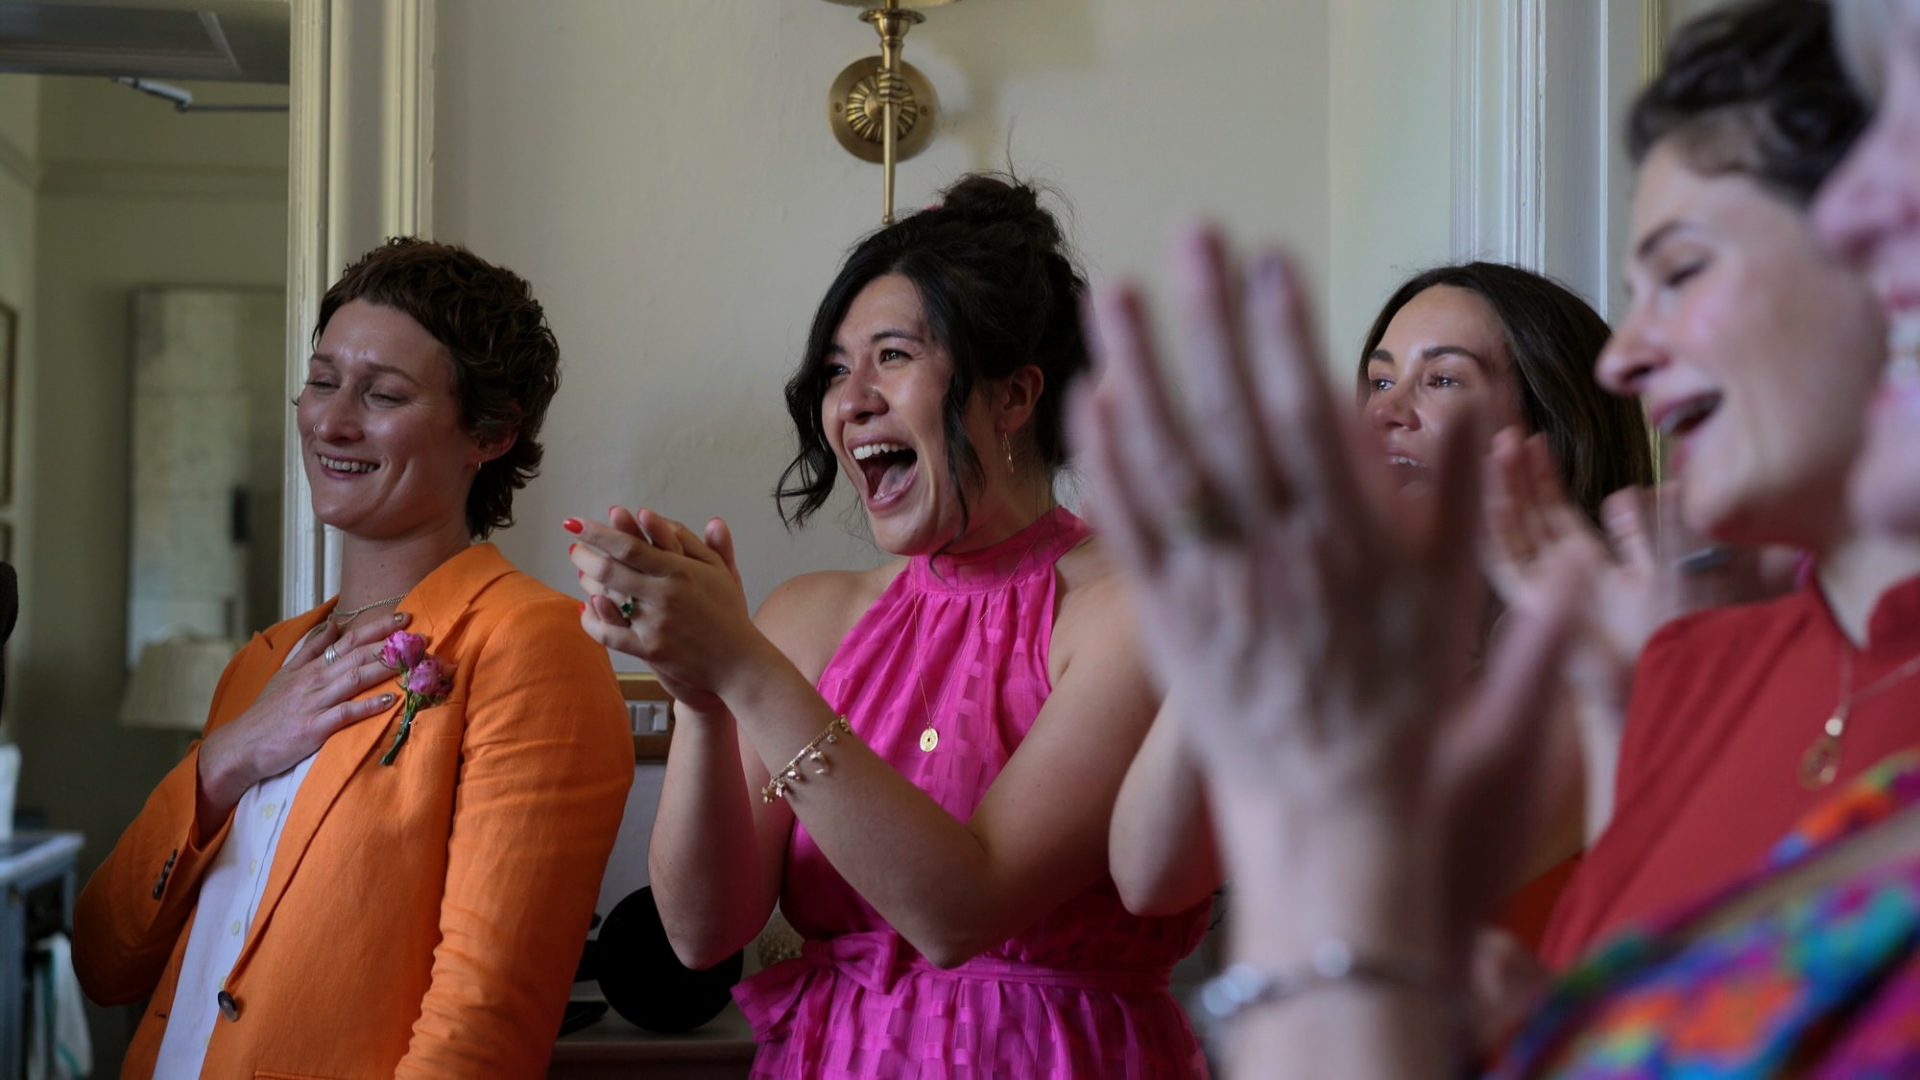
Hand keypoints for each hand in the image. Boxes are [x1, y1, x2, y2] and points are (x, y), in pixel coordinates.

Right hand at [198, 613, 407, 815]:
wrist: (241, 745)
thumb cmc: (267, 712)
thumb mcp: (285, 673)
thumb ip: (311, 648)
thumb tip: (333, 622)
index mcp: (310, 667)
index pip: (348, 640)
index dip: (377, 628)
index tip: (405, 618)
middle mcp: (314, 680)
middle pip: (357, 656)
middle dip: (391, 645)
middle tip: (422, 637)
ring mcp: (314, 703)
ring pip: (355, 679)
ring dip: (386, 669)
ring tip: (414, 662)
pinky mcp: (313, 728)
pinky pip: (344, 714)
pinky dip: (368, 706)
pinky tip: (390, 700)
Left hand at [568, 506, 758, 712]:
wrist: (738, 661)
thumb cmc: (727, 611)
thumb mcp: (717, 569)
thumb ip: (687, 539)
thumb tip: (650, 514)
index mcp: (680, 570)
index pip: (630, 545)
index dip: (598, 533)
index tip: (577, 523)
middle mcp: (665, 594)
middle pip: (611, 570)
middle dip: (585, 556)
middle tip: (575, 548)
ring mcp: (656, 623)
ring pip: (607, 599)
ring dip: (587, 582)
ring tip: (581, 572)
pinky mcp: (650, 650)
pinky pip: (609, 635)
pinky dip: (592, 622)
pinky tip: (585, 610)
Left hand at [1072, 229, 1585, 936]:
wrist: (1334, 812)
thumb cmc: (1405, 702)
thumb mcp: (1456, 602)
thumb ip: (1461, 498)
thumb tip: (1475, 399)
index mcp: (1348, 541)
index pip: (1309, 418)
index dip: (1287, 336)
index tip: (1273, 260)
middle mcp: (1274, 555)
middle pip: (1229, 420)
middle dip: (1208, 322)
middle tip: (1190, 236)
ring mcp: (1212, 587)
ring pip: (1166, 464)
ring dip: (1140, 371)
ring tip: (1120, 295)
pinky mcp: (1167, 618)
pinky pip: (1132, 531)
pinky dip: (1110, 467)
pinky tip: (1094, 402)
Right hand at [1485, 430, 1777, 709]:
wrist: (1678, 692)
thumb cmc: (1700, 641)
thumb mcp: (1719, 574)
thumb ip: (1726, 546)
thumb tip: (1726, 504)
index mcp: (1596, 575)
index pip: (1556, 518)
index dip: (1543, 481)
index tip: (1539, 441)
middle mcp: (1564, 586)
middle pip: (1527, 522)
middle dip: (1517, 476)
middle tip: (1508, 432)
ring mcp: (1547, 598)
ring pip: (1514, 534)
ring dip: (1503, 490)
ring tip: (1500, 444)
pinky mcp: (1536, 612)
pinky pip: (1505, 565)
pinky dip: (1496, 526)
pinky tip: (1493, 492)